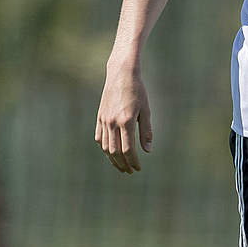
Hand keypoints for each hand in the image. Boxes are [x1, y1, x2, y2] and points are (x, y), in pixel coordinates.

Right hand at [95, 57, 152, 173]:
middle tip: (130, 171)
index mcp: (126, 121)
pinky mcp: (99, 117)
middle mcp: (112, 123)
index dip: (133, 161)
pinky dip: (105, 148)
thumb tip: (147, 150)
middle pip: (115, 152)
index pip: (128, 149)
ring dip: (113, 159)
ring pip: (106, 147)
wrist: (121, 75)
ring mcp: (104, 120)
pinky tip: (111, 153)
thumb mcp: (146, 110)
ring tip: (121, 166)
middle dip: (123, 164)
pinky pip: (100, 138)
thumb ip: (146, 131)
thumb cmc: (138, 91)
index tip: (138, 168)